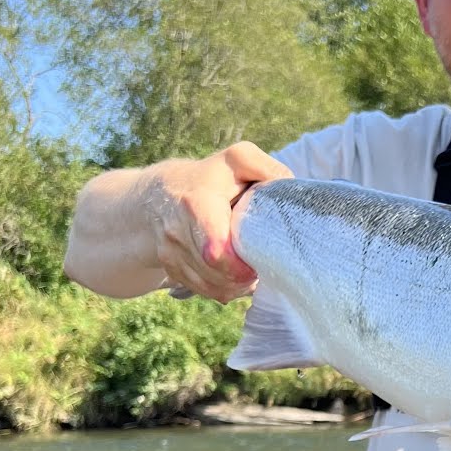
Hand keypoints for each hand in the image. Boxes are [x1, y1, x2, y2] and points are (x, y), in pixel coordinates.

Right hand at [148, 141, 291, 302]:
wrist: (161, 193)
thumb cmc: (211, 176)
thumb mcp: (239, 160)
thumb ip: (269, 170)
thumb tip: (289, 190)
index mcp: (197, 204)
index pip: (214, 249)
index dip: (238, 265)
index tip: (256, 266)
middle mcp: (177, 230)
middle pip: (217, 272)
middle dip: (244, 276)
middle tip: (261, 265)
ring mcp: (170, 253)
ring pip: (212, 286)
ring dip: (237, 285)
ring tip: (251, 269)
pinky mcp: (171, 269)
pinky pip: (204, 291)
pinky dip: (225, 288)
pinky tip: (236, 275)